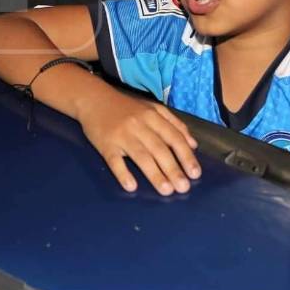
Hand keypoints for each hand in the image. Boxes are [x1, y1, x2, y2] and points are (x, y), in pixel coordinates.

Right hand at [75, 89, 200, 195]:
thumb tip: (193, 144)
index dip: (186, 156)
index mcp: (152, 116)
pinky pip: (115, 161)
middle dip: (173, 169)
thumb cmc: (125, 107)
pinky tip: (132, 186)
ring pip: (141, 156)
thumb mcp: (152, 108)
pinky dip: (123, 173)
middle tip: (184, 187)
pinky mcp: (105, 144)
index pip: (173, 138)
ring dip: (155, 174)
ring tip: (166, 190)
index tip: (195, 173)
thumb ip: (174, 123)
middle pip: (159, 149)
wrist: (93, 99)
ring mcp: (121, 135)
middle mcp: (139, 125)